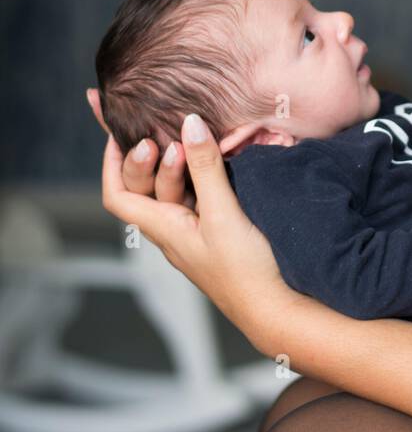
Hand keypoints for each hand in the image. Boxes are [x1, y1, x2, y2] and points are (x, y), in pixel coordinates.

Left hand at [86, 92, 299, 353]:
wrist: (277, 309)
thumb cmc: (246, 272)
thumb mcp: (223, 214)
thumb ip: (206, 168)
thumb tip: (189, 123)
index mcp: (164, 229)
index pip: (118, 195)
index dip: (113, 164)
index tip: (120, 134)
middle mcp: (173, 232)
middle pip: (144, 189)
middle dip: (149, 157)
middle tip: (166, 132)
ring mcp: (196, 233)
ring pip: (173, 191)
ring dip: (178, 163)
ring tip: (195, 138)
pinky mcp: (220, 232)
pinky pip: (199, 197)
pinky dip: (200, 174)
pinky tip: (218, 159)